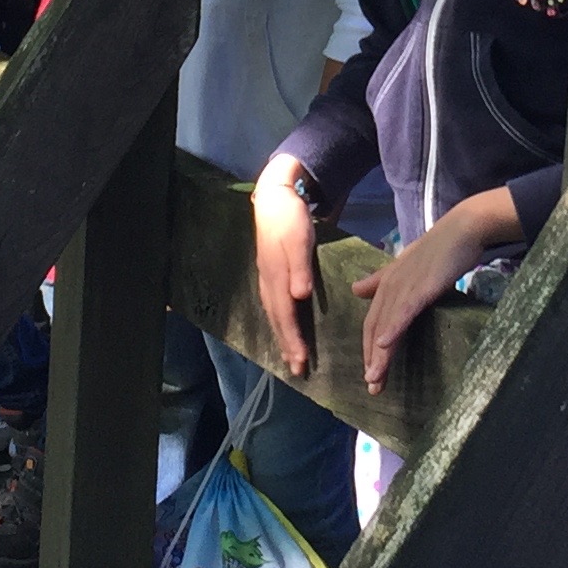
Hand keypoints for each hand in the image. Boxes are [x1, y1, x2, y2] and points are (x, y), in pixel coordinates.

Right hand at [250, 156, 321, 379]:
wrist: (274, 197)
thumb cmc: (290, 218)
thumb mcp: (298, 239)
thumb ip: (299, 268)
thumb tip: (300, 296)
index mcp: (276, 277)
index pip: (285, 316)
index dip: (292, 340)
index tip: (300, 362)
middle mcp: (268, 282)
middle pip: (278, 320)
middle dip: (287, 345)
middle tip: (297, 370)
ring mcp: (266, 277)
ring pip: (274, 314)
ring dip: (283, 336)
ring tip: (290, 356)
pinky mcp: (270, 272)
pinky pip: (274, 304)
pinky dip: (280, 320)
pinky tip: (284, 326)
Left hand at [353, 189, 520, 394]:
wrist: (462, 229)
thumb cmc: (439, 249)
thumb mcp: (405, 266)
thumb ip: (380, 279)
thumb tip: (355, 289)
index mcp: (386, 284)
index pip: (372, 322)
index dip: (369, 348)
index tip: (371, 373)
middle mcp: (390, 286)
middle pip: (374, 328)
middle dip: (372, 359)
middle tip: (373, 386)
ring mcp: (404, 286)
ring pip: (386, 325)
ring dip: (379, 354)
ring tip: (376, 378)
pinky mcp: (421, 287)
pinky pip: (403, 311)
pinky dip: (393, 328)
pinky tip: (385, 345)